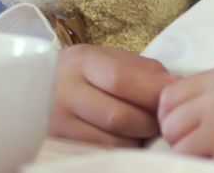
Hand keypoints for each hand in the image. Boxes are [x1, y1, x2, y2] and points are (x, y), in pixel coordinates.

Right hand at [49, 44, 175, 147]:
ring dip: (137, 140)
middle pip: (119, 117)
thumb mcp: (112, 59)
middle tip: (161, 122)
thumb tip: (175, 86)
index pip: (122, 80)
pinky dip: (122, 150)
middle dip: (149, 123)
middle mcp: (65, 90)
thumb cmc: (86, 73)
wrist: (38, 86)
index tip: (172, 101)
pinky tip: (126, 140)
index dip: (153, 94)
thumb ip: (144, 70)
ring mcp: (58, 121)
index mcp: (82, 61)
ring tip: (142, 131)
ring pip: (112, 142)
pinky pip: (101, 153)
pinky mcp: (60, 144)